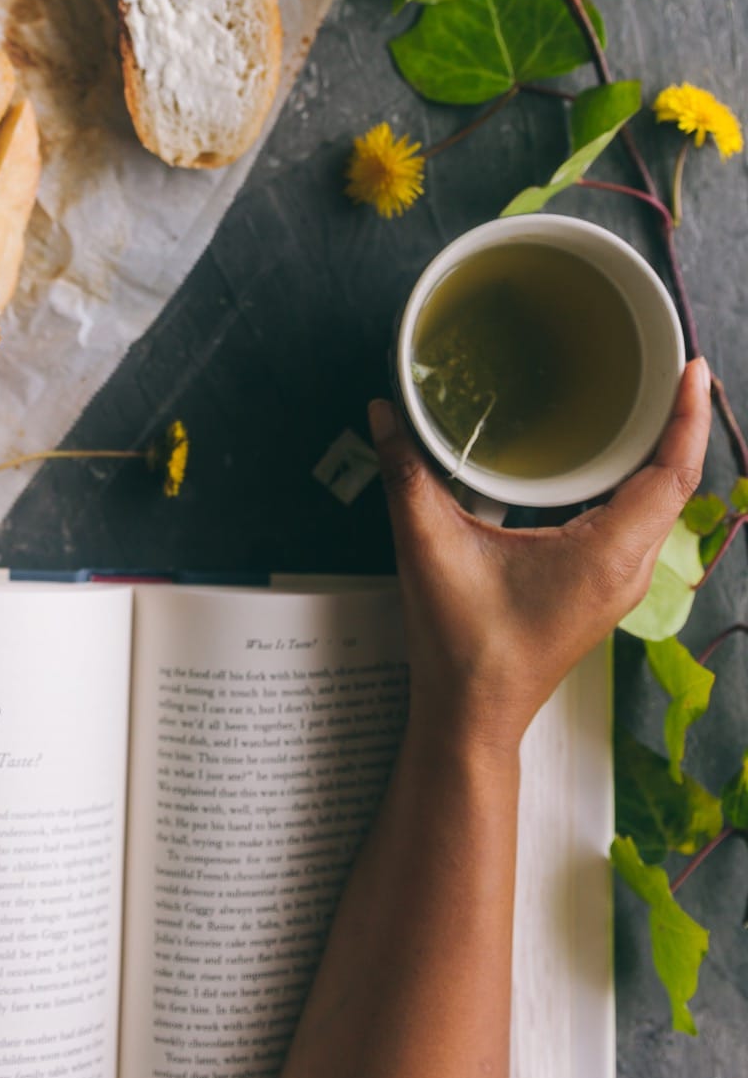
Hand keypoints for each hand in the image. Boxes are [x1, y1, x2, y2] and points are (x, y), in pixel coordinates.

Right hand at [368, 356, 710, 754]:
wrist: (471, 714)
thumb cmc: (463, 645)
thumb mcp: (430, 548)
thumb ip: (408, 475)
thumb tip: (386, 413)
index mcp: (606, 554)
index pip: (672, 474)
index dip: (687, 416)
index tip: (691, 367)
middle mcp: (626, 567)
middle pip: (676, 481)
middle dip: (679, 420)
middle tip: (669, 363)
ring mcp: (617, 580)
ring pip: (660, 502)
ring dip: (661, 450)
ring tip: (652, 397)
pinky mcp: (600, 585)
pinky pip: (638, 519)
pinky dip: (637, 478)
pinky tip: (612, 456)